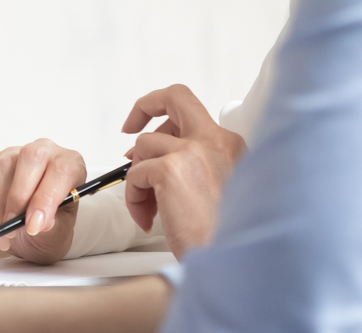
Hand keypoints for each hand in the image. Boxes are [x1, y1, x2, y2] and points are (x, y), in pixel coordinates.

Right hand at [0, 139, 86, 263]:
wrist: (33, 228)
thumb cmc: (52, 225)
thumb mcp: (61, 231)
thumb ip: (54, 225)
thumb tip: (41, 222)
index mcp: (70, 163)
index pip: (60, 171)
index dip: (45, 198)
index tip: (34, 227)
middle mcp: (43, 150)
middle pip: (28, 160)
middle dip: (17, 199)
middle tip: (12, 231)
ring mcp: (12, 154)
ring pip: (0, 171)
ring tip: (3, 241)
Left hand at [120, 85, 244, 258]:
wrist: (232, 264)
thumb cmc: (224, 236)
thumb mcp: (221, 189)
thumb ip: (195, 164)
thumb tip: (154, 153)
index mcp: (231, 146)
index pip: (193, 110)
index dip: (167, 117)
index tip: (154, 127)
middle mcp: (215, 141)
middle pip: (174, 97)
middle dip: (145, 105)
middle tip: (128, 127)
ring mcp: (193, 152)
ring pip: (143, 146)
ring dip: (138, 177)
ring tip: (150, 208)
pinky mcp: (171, 170)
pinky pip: (133, 173)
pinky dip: (133, 197)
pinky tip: (147, 218)